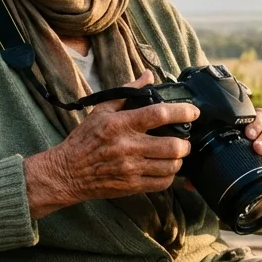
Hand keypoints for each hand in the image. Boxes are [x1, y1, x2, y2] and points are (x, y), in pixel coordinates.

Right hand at [24, 70, 199, 219]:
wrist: (67, 172)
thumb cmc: (84, 139)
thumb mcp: (102, 110)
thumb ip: (127, 92)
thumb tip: (148, 75)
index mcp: (121, 124)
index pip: (158, 114)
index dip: (182, 112)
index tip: (193, 112)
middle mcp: (127, 147)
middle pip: (172, 146)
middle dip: (185, 143)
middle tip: (184, 140)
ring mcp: (130, 168)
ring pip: (170, 166)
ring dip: (178, 160)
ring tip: (175, 154)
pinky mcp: (131, 186)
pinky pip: (162, 183)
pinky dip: (169, 176)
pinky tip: (164, 169)